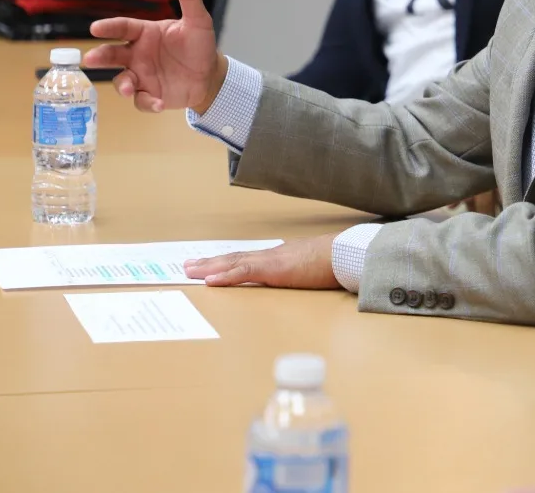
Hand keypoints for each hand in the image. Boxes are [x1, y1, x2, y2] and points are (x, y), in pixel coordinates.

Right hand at [83, 0, 224, 112]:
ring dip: (122, 85)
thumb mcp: (198, 21)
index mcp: (146, 33)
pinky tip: (160, 103)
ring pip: (122, 80)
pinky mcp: (150, 95)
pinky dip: (148, 103)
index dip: (109, 27)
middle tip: (90, 59)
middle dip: (100, 57)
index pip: (124, 27)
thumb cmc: (199, 45)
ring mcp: (142, 76)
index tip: (95, 28)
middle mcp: (138, 54)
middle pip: (113, 54)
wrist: (210, 75)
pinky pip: (142, 100)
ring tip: (127, 88)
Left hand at [183, 234, 341, 289]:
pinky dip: (225, 276)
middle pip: (234, 258)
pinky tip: (209, 280)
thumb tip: (304, 276)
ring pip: (233, 263)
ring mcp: (271, 260)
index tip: (210, 264)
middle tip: (188, 266)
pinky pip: (244, 273)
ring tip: (190, 271)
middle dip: (210, 263)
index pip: (248, 259)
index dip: (227, 262)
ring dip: (209, 267)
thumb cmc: (337, 261)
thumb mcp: (315, 267)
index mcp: (280, 257)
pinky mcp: (274, 269)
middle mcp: (271, 255)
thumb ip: (305, 271)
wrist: (347, 253)